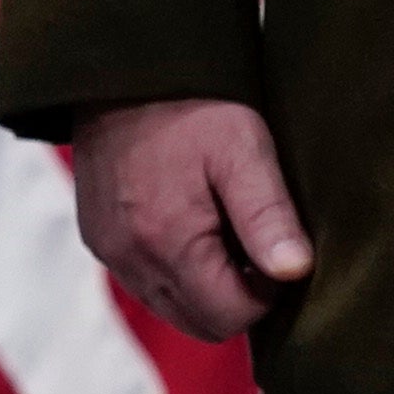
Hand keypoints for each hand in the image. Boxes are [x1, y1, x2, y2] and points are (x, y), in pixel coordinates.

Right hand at [71, 98, 311, 340]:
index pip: (231, 316)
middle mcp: (129, 258)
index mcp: (167, 241)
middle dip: (236, 297)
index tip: (276, 250)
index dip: (266, 293)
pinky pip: (146, 283)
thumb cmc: (190, 105)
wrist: (121, 69)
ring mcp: (109, 252)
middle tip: (255, 244)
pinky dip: (175, 271)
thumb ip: (268, 216)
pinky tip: (192, 224)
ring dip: (206, 287)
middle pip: (201, 324)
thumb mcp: (243, 149)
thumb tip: (294, 273)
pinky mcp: (98, 239)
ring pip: (173, 308)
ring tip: (223, 230)